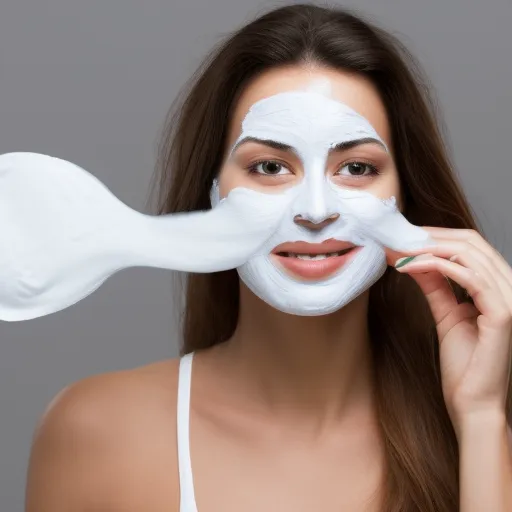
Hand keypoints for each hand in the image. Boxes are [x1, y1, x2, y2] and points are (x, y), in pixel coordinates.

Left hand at [388, 227, 511, 432]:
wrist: (473, 404)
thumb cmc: (464, 365)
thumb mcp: (445, 314)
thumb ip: (436, 284)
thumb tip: (417, 257)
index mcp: (499, 287)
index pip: (471, 246)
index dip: (436, 236)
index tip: (404, 236)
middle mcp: (510, 288)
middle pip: (472, 243)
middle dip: (430, 237)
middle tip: (397, 238)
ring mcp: (511, 300)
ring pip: (470, 254)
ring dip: (428, 248)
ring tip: (399, 250)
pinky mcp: (504, 314)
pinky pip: (470, 278)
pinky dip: (437, 266)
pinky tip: (411, 266)